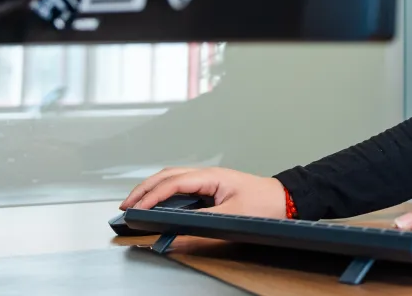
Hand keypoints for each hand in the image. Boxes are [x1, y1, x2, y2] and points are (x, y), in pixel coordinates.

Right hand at [121, 166, 286, 217]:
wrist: (286, 199)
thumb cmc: (265, 204)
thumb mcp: (232, 218)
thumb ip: (202, 227)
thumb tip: (177, 237)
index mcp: (211, 176)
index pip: (173, 183)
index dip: (152, 196)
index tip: (136, 209)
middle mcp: (207, 175)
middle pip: (167, 176)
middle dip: (144, 190)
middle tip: (126, 205)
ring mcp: (208, 180)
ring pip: (172, 179)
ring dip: (152, 189)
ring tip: (135, 204)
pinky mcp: (211, 188)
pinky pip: (181, 186)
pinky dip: (164, 193)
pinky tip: (157, 204)